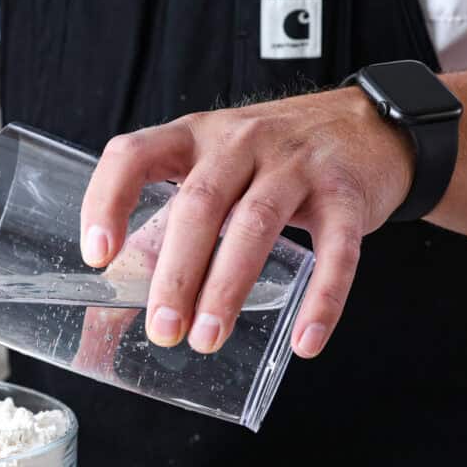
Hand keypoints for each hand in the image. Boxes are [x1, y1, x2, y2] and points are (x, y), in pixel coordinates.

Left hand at [80, 86, 414, 357]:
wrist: (369, 124)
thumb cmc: (268, 162)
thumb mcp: (209, 177)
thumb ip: (161, 237)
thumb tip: (105, 321)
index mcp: (192, 138)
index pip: (133, 155)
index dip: (107, 201)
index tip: (97, 256)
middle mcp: (239, 143)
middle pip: (199, 204)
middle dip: (176, 273)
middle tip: (163, 329)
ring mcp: (295, 165)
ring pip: (255, 225)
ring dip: (227, 288)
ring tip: (207, 338)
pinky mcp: (346, 194)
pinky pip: (336, 251)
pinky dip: (322, 300)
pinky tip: (304, 341)